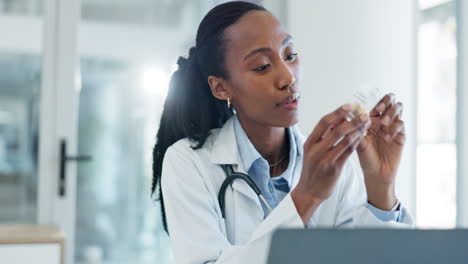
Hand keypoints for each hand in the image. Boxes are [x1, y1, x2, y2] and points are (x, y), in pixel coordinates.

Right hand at [292, 104, 370, 222]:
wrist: (309, 191)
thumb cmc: (312, 170)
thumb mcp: (312, 151)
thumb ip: (322, 137)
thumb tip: (337, 120)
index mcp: (309, 143)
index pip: (324, 122)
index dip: (338, 112)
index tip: (349, 106)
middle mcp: (316, 150)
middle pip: (336, 129)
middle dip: (352, 120)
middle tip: (364, 114)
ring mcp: (325, 159)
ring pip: (345, 140)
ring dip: (358, 130)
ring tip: (367, 124)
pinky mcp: (334, 168)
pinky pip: (348, 152)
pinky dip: (357, 143)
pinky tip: (363, 137)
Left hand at [356, 93, 404, 209]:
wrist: (376, 173)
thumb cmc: (365, 158)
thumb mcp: (357, 142)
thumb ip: (356, 129)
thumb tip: (350, 113)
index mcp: (370, 119)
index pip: (373, 102)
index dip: (370, 100)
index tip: (364, 108)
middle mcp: (382, 120)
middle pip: (389, 99)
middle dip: (385, 101)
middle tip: (379, 109)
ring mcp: (393, 126)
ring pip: (398, 108)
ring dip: (390, 113)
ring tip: (383, 124)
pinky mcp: (401, 134)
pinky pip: (401, 123)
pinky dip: (394, 128)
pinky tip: (387, 138)